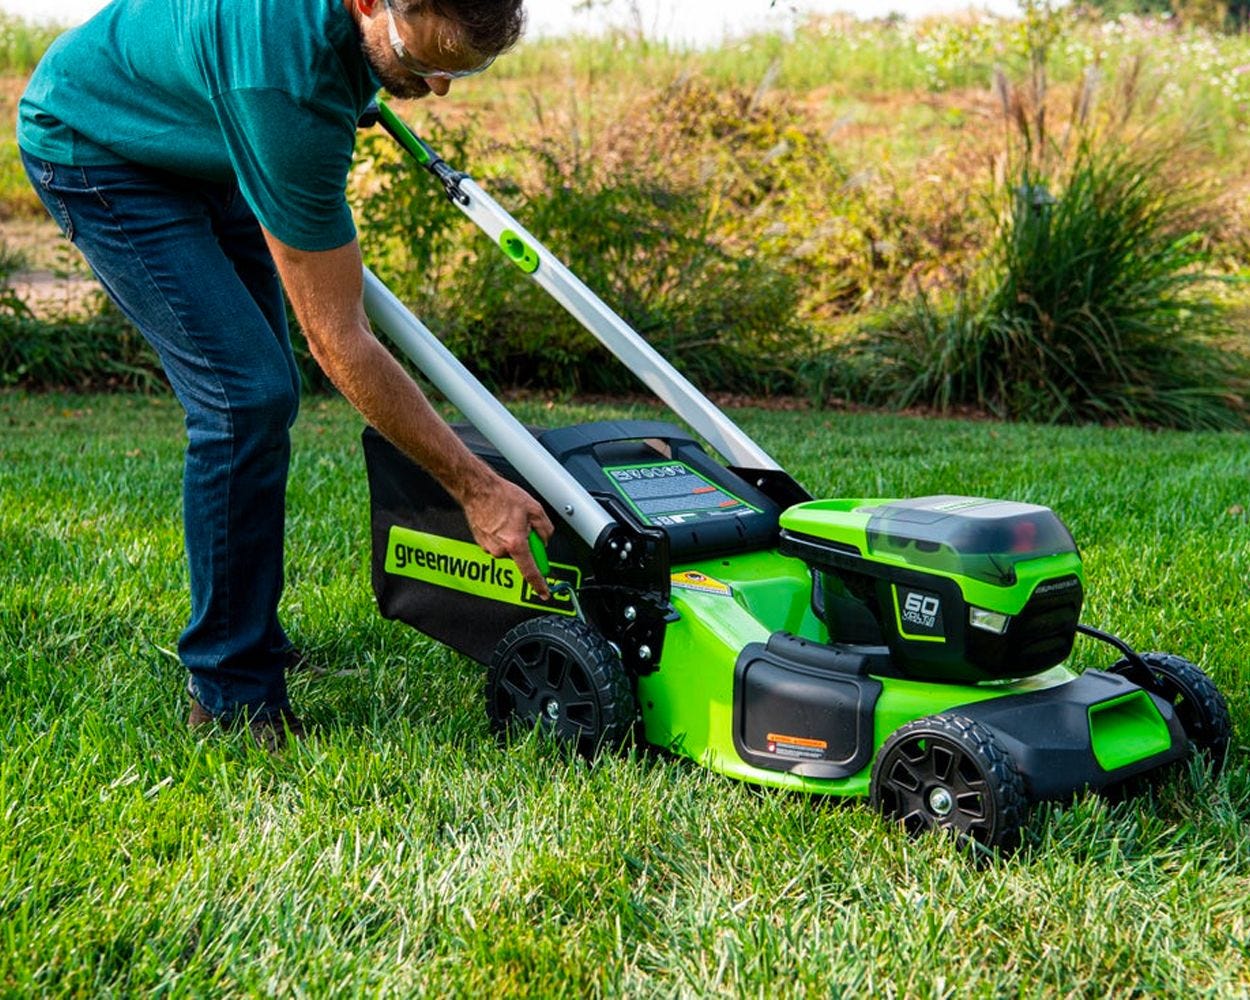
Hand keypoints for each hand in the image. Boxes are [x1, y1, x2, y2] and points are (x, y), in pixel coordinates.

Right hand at [461, 475, 555, 599]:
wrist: (478, 490)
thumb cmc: (502, 496)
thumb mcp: (535, 509)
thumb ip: (545, 529)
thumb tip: (545, 540)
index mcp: (515, 543)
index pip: (530, 571)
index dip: (539, 584)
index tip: (544, 592)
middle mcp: (501, 549)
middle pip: (521, 556)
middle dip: (526, 544)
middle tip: (524, 525)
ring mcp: (489, 547)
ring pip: (509, 549)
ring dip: (513, 537)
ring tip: (509, 518)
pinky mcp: (481, 543)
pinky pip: (498, 544)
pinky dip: (502, 534)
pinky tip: (500, 520)